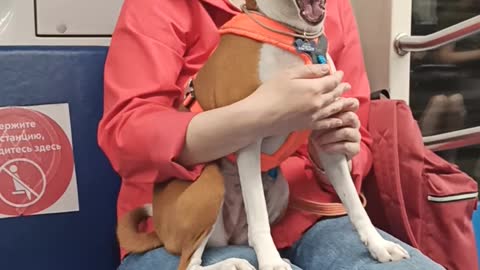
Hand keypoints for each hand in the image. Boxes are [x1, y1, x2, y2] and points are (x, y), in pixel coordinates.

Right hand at [242, 64, 356, 136]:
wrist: (260, 116)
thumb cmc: (271, 93)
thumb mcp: (288, 75)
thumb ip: (309, 71)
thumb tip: (325, 69)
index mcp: (314, 88)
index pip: (332, 81)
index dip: (337, 76)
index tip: (339, 73)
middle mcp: (318, 103)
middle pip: (335, 94)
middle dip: (341, 88)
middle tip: (346, 85)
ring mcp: (314, 116)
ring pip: (333, 109)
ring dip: (341, 103)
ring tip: (347, 100)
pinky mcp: (308, 126)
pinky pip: (326, 123)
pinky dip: (334, 120)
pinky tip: (338, 119)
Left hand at [308, 105, 360, 169]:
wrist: (326, 153)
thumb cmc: (323, 134)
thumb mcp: (321, 122)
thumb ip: (324, 113)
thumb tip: (318, 106)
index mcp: (348, 113)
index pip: (353, 103)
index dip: (343, 104)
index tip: (328, 108)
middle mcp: (355, 123)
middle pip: (350, 116)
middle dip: (333, 121)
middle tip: (318, 127)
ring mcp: (356, 136)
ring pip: (346, 132)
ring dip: (329, 136)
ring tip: (318, 141)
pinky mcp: (355, 148)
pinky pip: (346, 146)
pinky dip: (332, 146)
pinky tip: (323, 148)